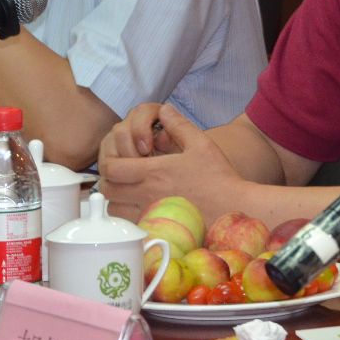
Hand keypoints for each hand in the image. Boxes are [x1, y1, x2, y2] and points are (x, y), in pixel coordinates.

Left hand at [98, 103, 243, 219]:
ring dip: (115, 200)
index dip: (110, 162)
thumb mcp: (201, 143)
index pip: (112, 168)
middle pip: (107, 190)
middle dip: (109, 180)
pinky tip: (140, 210)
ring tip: (128, 193)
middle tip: (121, 176)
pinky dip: (126, 217)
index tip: (122, 160)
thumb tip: (165, 110)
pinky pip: (128, 225)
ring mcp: (150, 214)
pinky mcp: (156, 229)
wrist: (232, 206)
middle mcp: (146, 194)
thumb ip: (179, 125)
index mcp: (153, 171)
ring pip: (114, 210)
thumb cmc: (218, 177)